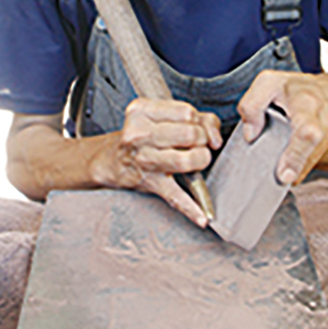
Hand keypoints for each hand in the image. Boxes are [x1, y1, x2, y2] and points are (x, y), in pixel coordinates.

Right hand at [93, 98, 221, 227]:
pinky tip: (202, 217)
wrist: (112, 160)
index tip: (199, 128)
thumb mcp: (161, 115)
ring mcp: (144, 159)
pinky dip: (191, 208)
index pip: (187, 112)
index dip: (200, 121)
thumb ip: (196, 117)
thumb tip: (215, 136)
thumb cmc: (143, 135)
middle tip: (196, 144)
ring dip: (201, 160)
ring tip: (197, 160)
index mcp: (141, 111)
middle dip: (202, 140)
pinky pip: (175, 196)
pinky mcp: (150, 183)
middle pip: (191, 134)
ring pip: (188, 159)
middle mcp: (139, 134)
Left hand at [237, 70, 327, 185]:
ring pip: (312, 166)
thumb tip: (250, 134)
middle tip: (280, 172)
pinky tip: (308, 146)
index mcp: (309, 103)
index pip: (308, 133)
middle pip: (312, 156)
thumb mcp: (270, 83)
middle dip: (293, 168)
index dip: (296, 156)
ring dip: (298, 163)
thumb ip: (251, 104)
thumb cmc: (304, 89)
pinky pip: (320, 167)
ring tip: (294, 143)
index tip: (284, 175)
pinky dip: (308, 162)